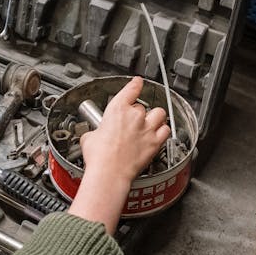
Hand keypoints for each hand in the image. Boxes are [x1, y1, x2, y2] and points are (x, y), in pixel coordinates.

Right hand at [68, 77, 170, 233]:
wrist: (109, 173)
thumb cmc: (99, 157)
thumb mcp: (89, 138)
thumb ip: (95, 132)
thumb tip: (94, 136)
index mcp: (117, 110)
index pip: (131, 89)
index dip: (136, 84)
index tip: (138, 81)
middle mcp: (135, 116)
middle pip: (142, 106)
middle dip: (137, 113)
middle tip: (131, 121)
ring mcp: (147, 129)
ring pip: (159, 113)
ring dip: (156, 116)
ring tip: (151, 120)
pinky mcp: (155, 143)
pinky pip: (166, 130)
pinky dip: (164, 130)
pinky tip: (160, 132)